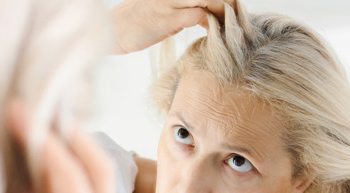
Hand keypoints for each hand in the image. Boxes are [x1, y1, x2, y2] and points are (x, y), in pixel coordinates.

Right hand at [0, 103, 117, 192]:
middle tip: (36, 113)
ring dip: (75, 156)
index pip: (68, 174)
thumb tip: (33, 183)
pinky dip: (72, 182)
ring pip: (99, 186)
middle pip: (99, 171)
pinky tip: (46, 175)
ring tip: (40, 134)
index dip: (42, 138)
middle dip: (71, 137)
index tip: (18, 109)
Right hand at [111, 0, 234, 53]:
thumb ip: (181, 6)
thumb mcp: (160, 8)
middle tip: (237, 16)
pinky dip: (211, 23)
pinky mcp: (168, 18)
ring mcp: (170, 1)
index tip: (232, 7)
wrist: (111, 31)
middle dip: (229, 1)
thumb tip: (203, 13)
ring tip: (229, 25)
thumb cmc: (135, 23)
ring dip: (223, 11)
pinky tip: (214, 33)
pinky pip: (198, 16)